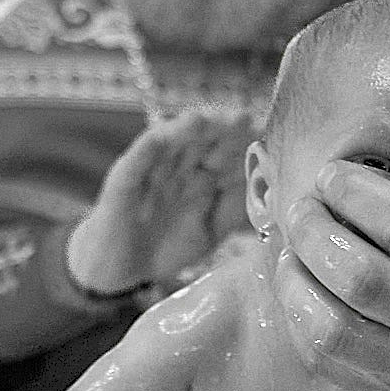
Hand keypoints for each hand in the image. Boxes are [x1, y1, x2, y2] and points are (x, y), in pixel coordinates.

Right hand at [68, 109, 253, 295]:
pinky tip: (158, 138)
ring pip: (169, 143)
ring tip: (204, 119)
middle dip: (222, 130)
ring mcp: (152, 171)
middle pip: (204, 140)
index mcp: (204, 175)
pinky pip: (135, 162)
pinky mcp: (123, 182)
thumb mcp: (210, 230)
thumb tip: (264, 191)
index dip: (247, 144)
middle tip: (244, 119)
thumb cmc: (167, 245)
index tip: (267, 138)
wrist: (122, 270)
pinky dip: (145, 149)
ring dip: (185, 129)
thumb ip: (234, 210)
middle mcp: (180, 166)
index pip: (229, 152)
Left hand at [278, 164, 389, 390]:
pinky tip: (301, 291)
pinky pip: (333, 363)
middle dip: (316, 230)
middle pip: (362, 276)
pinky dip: (302, 323)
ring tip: (294, 247)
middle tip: (305, 205)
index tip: (335, 174)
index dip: (359, 194)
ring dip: (298, 281)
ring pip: (336, 328)